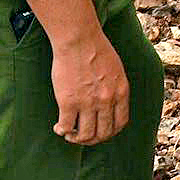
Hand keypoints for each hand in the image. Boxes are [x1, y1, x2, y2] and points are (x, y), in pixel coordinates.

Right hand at [51, 28, 129, 144]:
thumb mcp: (116, 71)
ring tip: (69, 133)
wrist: (79, 40)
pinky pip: (65, 127)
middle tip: (82, 136)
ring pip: (85, 135)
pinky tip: (58, 127)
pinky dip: (61, 131)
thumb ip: (115, 89)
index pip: (120, 123)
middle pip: (103, 133)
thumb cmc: (97, 50)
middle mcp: (107, 100)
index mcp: (121, 92)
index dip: (110, 132)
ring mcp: (88, 103)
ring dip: (76, 139)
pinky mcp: (68, 102)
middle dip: (93, 139)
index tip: (101, 132)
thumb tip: (110, 107)